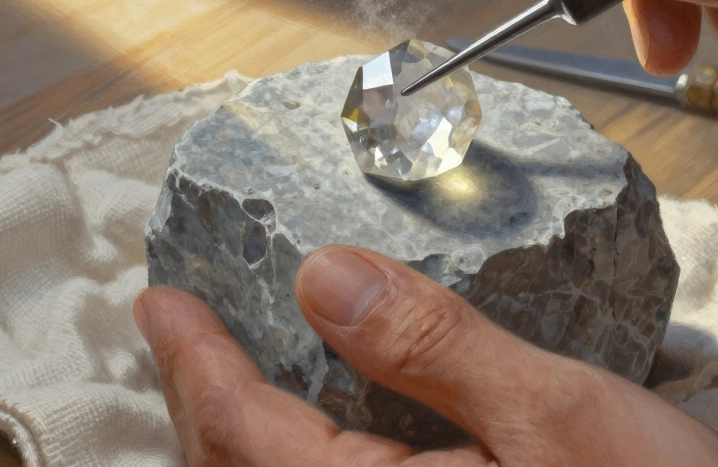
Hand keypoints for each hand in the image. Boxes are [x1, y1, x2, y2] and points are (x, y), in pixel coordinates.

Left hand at [134, 245, 717, 465]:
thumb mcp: (557, 416)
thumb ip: (433, 344)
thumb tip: (323, 277)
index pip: (241, 430)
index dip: (193, 358)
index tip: (160, 301)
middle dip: (198, 401)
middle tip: (180, 332)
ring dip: (234, 440)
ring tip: (226, 376)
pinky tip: (312, 435)